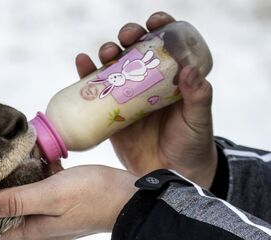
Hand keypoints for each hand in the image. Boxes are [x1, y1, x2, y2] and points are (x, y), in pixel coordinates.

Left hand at [0, 166, 137, 239]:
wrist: (134, 198)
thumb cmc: (93, 196)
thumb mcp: (50, 195)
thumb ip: (17, 201)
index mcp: (32, 233)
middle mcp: (39, 229)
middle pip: (8, 211)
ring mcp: (53, 217)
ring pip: (25, 198)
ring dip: (19, 180)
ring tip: (11, 159)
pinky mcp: (65, 203)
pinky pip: (43, 189)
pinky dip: (38, 175)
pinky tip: (38, 158)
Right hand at [75, 11, 217, 188]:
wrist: (170, 176)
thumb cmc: (191, 145)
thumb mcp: (198, 119)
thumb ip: (198, 96)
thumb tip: (189, 70)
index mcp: (172, 78)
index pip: (165, 45)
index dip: (159, 28)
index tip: (155, 22)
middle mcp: (147, 84)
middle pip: (134, 51)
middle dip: (128, 37)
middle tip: (127, 37)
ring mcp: (126, 99)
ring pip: (112, 68)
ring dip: (105, 53)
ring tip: (104, 52)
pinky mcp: (108, 116)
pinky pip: (93, 93)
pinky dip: (85, 76)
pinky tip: (81, 63)